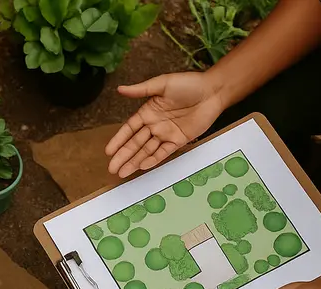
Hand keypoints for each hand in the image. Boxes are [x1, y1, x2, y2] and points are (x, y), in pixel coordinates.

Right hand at [106, 72, 224, 177]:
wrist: (212, 92)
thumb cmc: (188, 84)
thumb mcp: (162, 84)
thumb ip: (141, 90)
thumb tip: (119, 89)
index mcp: (148, 111)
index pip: (129, 129)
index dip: (118, 140)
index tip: (108, 151)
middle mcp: (155, 124)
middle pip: (135, 143)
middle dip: (123, 156)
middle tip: (111, 169)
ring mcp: (166, 134)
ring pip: (147, 151)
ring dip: (134, 162)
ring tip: (122, 173)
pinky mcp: (179, 140)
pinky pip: (164, 152)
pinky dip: (153, 160)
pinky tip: (142, 167)